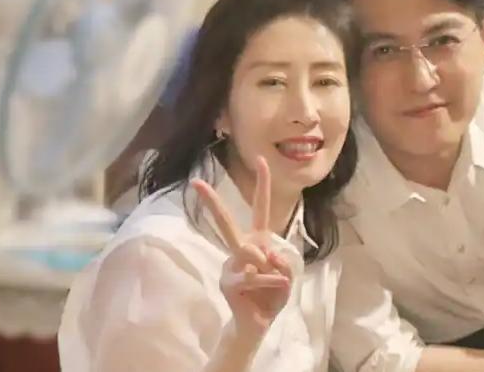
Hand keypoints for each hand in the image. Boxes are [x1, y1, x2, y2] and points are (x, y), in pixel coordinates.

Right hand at [191, 156, 292, 336]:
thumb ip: (283, 262)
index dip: (263, 185)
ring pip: (254, 255)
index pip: (261, 208)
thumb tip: (264, 257)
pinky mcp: (228, 282)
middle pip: (226, 223)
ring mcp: (231, 265)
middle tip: (196, 183)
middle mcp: (242, 249)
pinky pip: (256, 276)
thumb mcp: (288, 275)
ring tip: (278, 284)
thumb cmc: (272, 295)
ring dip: (273, 271)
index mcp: (259, 241)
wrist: (258, 323)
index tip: (261, 160)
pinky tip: (271, 291)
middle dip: (212, 203)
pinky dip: (271, 284)